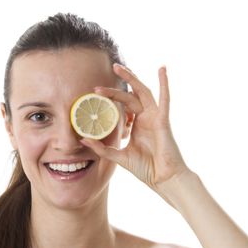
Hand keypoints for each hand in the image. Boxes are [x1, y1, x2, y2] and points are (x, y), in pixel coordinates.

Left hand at [80, 63, 191, 191]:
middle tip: (103, 77)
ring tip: (118, 68)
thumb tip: (83, 139)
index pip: (123, 106)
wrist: (163, 179)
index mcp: (137, 125)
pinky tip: (162, 69)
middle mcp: (146, 118)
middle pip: (130, 95)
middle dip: (118, 84)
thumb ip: (102, 148)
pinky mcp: (163, 120)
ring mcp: (155, 117)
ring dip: (131, 79)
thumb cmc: (146, 168)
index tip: (94, 95)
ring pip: (142, 92)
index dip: (110, 99)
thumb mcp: (118, 156)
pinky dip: (164, 83)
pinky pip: (164, 99)